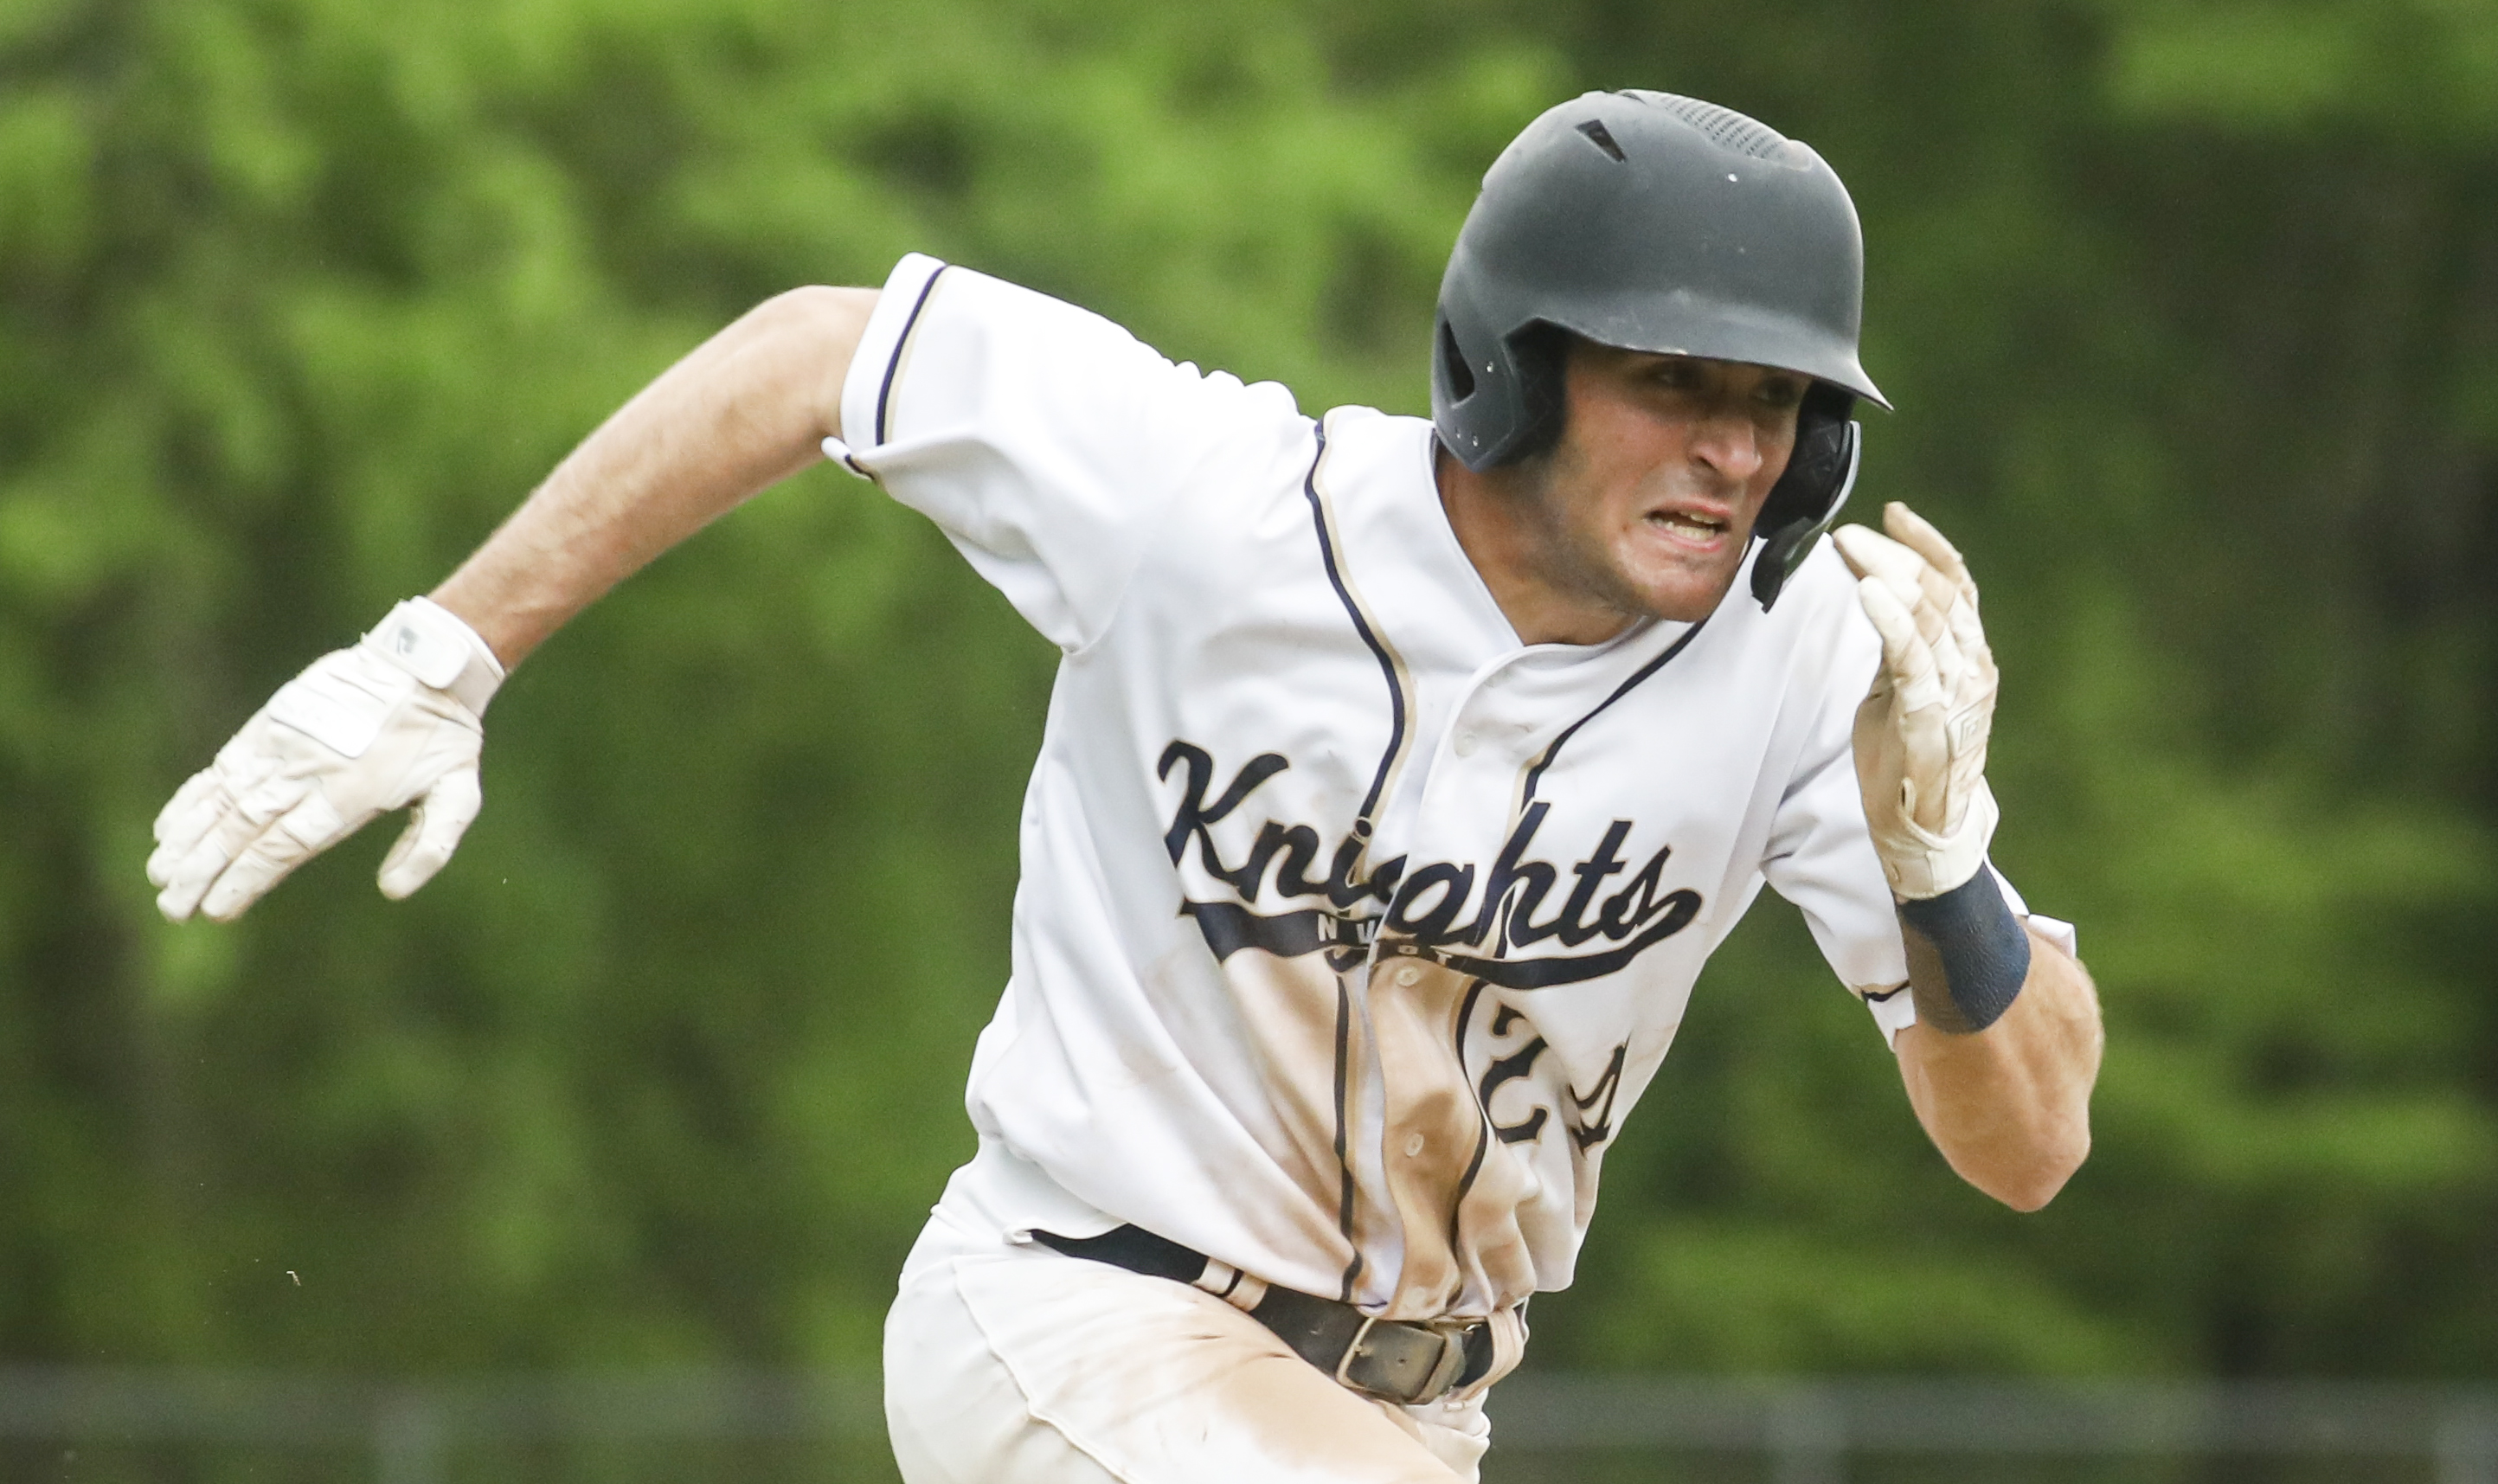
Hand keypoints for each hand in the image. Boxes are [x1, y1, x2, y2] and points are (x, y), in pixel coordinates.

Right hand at [149, 598, 504, 921]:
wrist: (423, 663)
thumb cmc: (444, 738)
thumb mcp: (458, 792)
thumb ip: (431, 845)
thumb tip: (392, 891)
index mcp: (349, 792)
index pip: (284, 845)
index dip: (245, 878)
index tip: (214, 910)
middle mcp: (307, 770)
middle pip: (242, 829)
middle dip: (202, 871)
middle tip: (171, 909)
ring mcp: (282, 745)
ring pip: (223, 800)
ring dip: (186, 840)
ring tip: (158, 875)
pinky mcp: (269, 725)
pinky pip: (222, 767)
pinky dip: (192, 799)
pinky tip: (167, 828)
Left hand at [1831, 502, 1998, 899]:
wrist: (1923, 830)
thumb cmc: (1906, 759)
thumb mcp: (1899, 689)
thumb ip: (1898, 647)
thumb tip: (1874, 597)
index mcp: (1968, 655)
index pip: (1956, 583)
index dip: (1926, 544)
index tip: (1893, 513)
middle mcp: (1971, 666)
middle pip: (1939, 592)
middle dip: (1893, 554)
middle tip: (1848, 532)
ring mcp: (1955, 692)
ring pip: (1928, 617)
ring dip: (1885, 575)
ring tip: (1849, 546)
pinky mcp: (1930, 719)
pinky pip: (1913, 661)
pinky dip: (1891, 621)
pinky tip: (1867, 593)